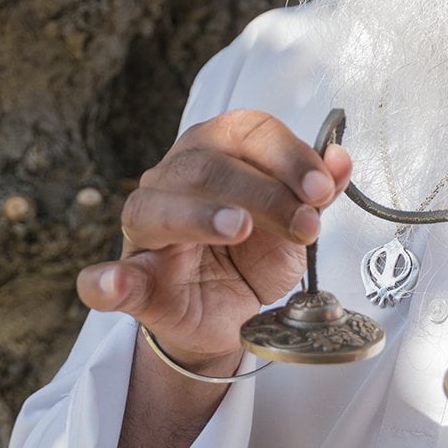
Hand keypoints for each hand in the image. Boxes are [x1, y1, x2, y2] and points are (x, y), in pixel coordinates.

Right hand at [77, 110, 349, 369]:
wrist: (228, 316)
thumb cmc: (254, 256)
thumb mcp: (295, 225)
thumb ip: (316, 193)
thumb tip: (341, 159)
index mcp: (217, 151)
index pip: (247, 130)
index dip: (288, 155)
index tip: (322, 189)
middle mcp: (175, 177)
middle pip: (208, 166)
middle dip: (264, 193)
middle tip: (304, 225)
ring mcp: (147, 228)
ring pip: (158, 207)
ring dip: (200, 216)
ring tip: (237, 228)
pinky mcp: (133, 280)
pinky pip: (109, 279)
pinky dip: (106, 281)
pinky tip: (112, 284)